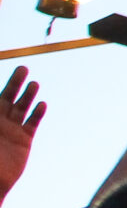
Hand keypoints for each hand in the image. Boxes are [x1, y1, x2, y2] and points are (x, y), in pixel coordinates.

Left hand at [0, 68, 43, 201]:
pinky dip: (37, 113)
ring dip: (28, 95)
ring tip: (34, 84)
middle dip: (15, 83)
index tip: (14, 73)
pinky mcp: (24, 139)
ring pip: (21, 107)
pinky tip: (41, 105)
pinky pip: (32, 123)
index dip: (4, 86)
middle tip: (23, 68)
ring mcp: (12, 129)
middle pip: (8, 97)